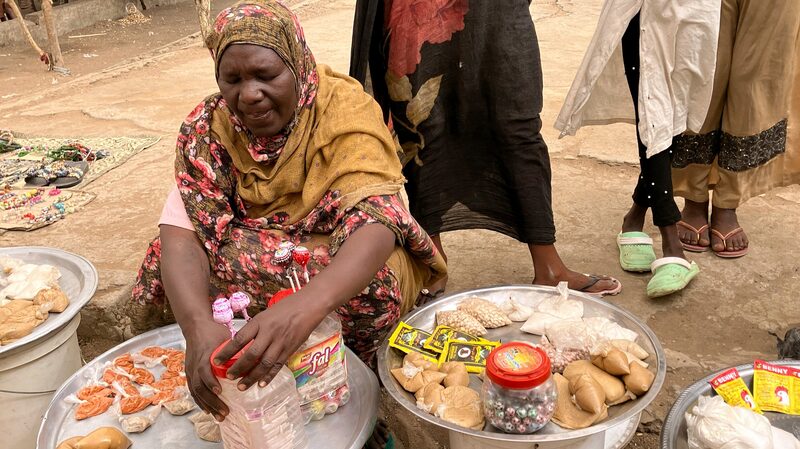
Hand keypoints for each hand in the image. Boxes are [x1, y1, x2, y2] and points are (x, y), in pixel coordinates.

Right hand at [184, 320, 230, 420]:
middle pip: (199, 387)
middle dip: (212, 401)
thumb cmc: (213, 332)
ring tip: (220, 417)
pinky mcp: (189, 374)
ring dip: (208, 406)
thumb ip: (235, 350)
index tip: (220, 391)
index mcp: (203, 356)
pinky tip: (209, 411)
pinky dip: (201, 402)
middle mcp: (194, 365)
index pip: (203, 371)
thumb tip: (253, 360)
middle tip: (225, 411)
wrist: (196, 327)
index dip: (210, 382)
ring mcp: (190, 370)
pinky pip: (193, 391)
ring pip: (196, 392)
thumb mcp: (224, 338)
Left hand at [212, 291, 327, 390]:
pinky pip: (278, 366)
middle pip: (251, 354)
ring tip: (242, 386)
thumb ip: (255, 329)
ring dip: (252, 377)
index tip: (215, 361)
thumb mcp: (266, 314)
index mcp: (260, 322)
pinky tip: (261, 384)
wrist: (309, 305)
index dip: (226, 352)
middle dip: (238, 368)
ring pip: (264, 363)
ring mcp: (280, 342)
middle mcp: (269, 333)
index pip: (239, 339)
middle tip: (228, 377)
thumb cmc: (286, 308)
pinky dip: (269, 376)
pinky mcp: (290, 349)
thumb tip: (241, 344)